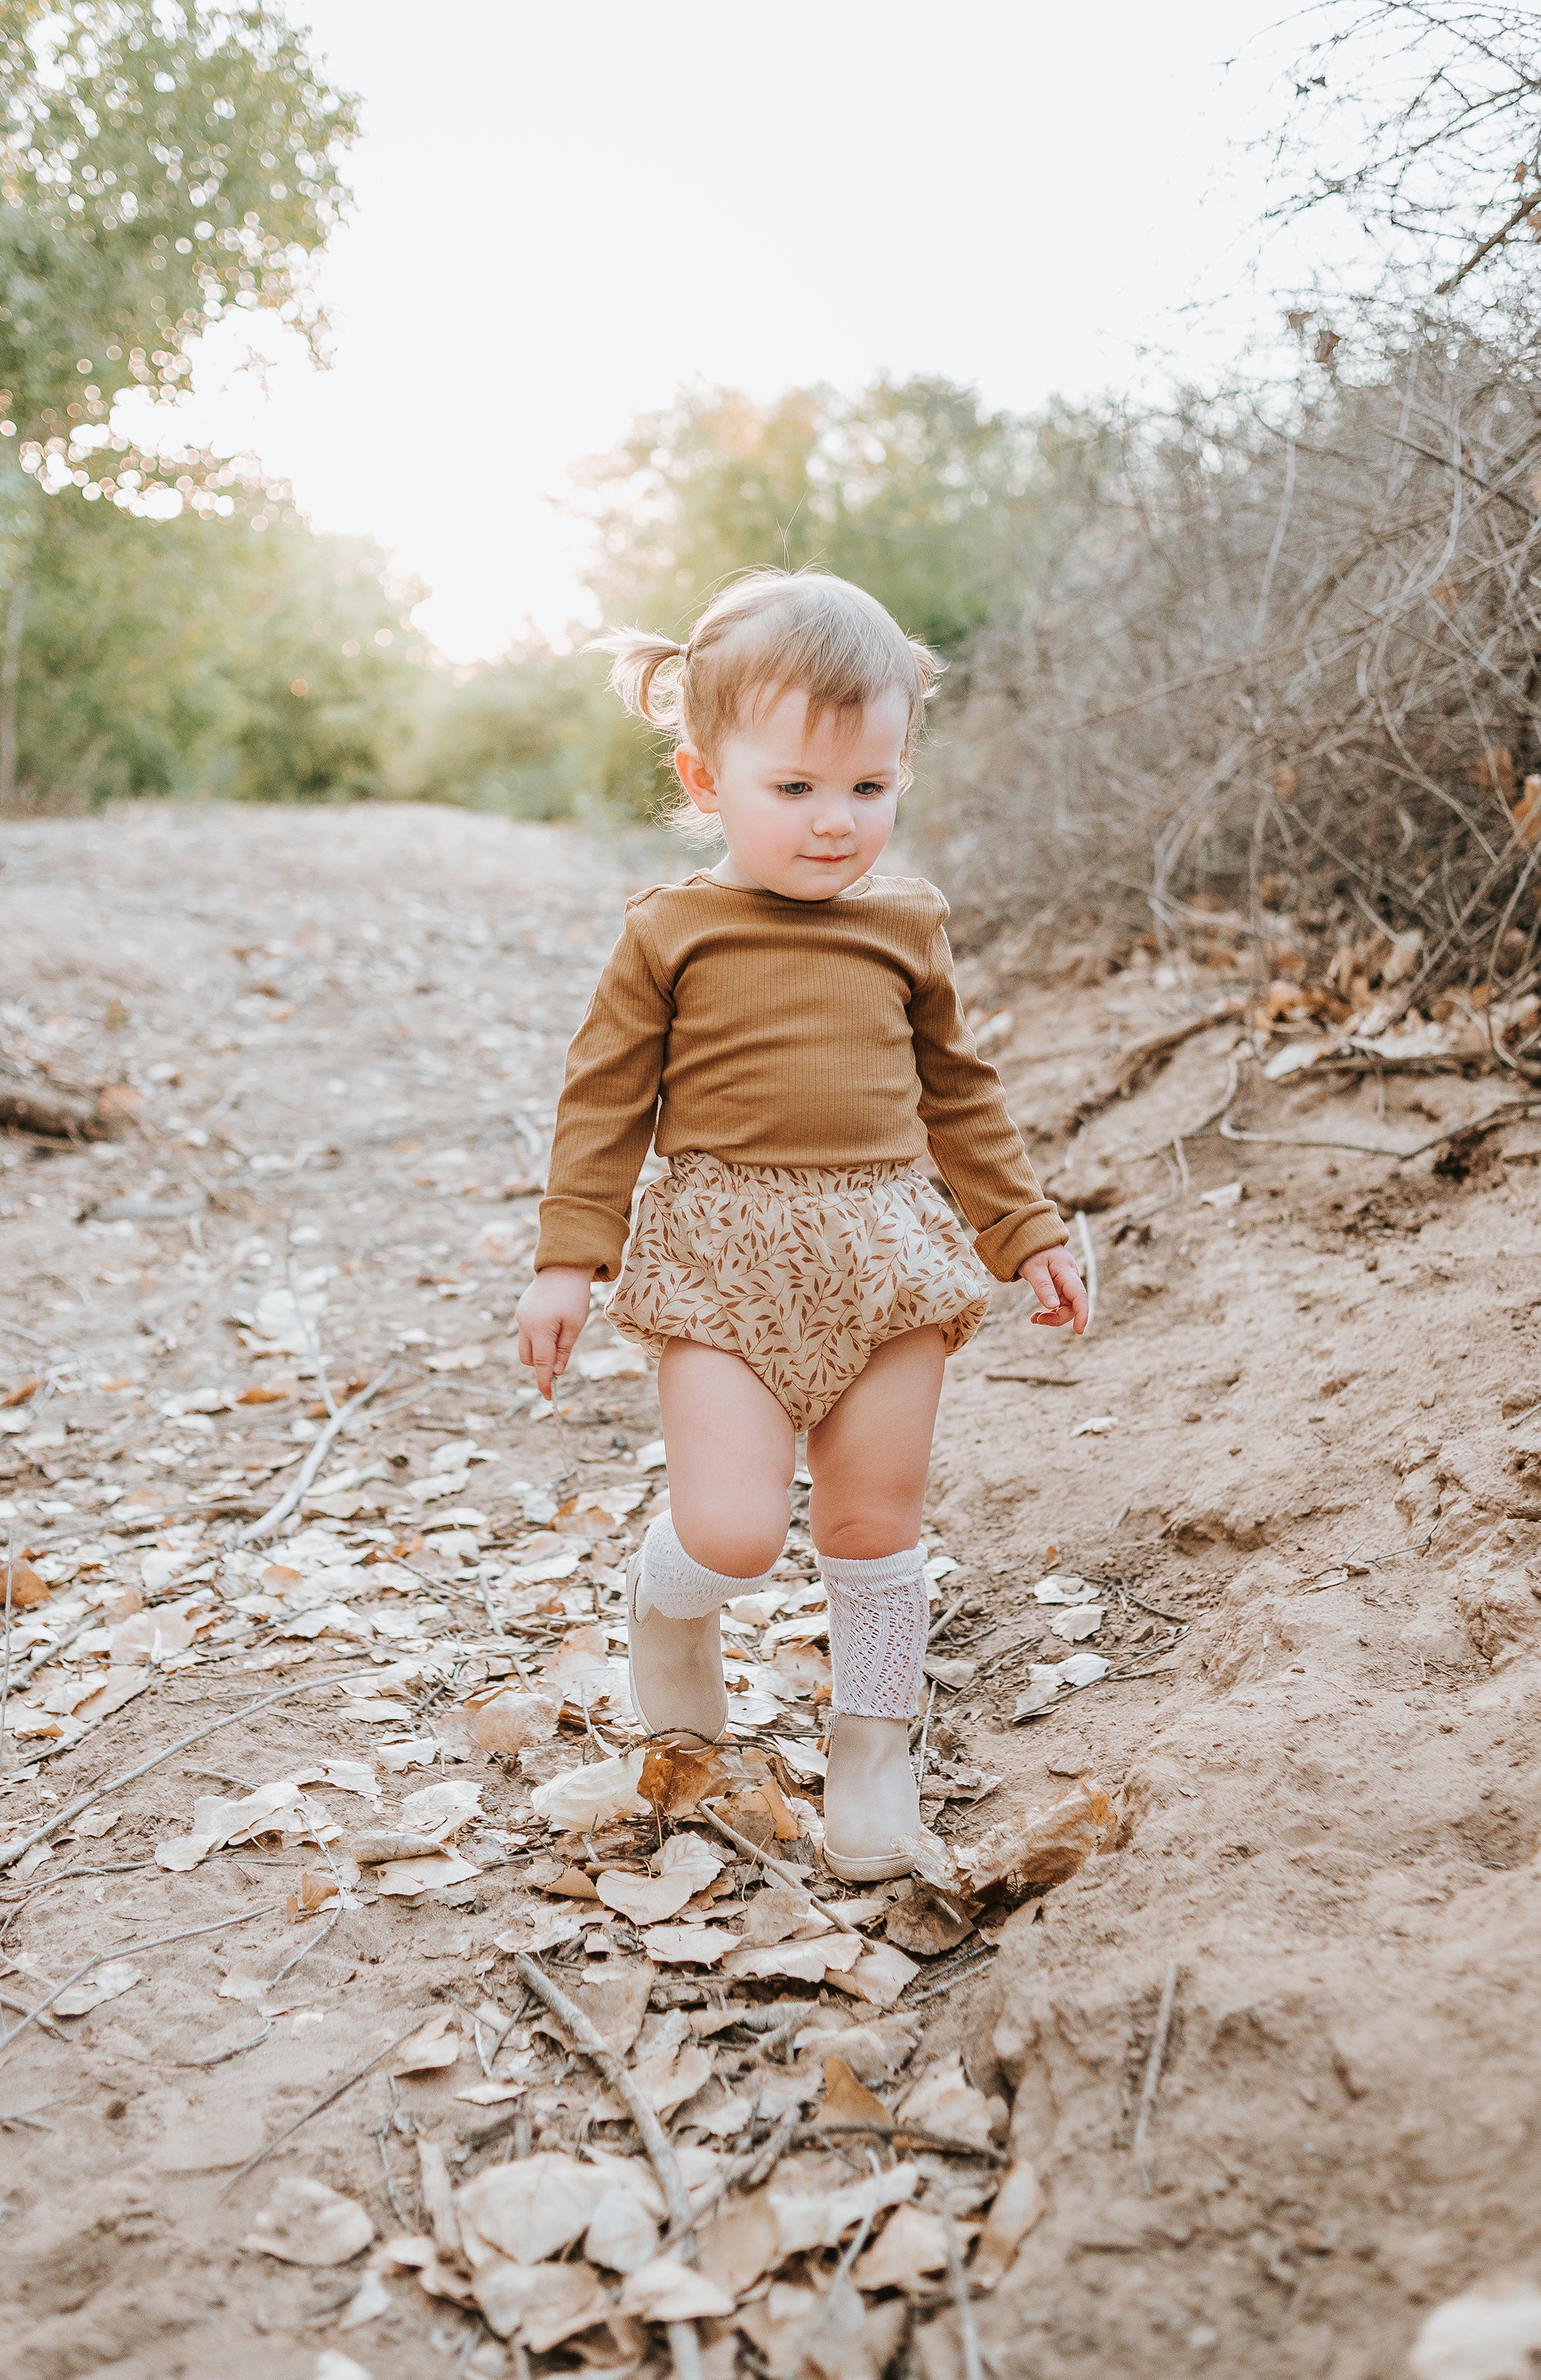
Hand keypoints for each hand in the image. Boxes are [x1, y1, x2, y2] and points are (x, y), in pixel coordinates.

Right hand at [515, 1266, 593, 1397]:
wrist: (563, 1266)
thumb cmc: (574, 1296)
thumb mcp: (575, 1325)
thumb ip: (564, 1349)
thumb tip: (556, 1371)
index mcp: (540, 1329)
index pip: (541, 1363)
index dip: (544, 1381)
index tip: (548, 1396)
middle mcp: (525, 1325)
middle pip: (529, 1359)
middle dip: (542, 1365)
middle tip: (561, 1360)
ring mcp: (521, 1317)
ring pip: (525, 1347)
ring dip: (539, 1351)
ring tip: (559, 1337)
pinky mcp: (521, 1311)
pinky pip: (526, 1333)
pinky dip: (537, 1338)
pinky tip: (552, 1323)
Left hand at [1020, 1246, 1089, 1333]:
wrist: (1033, 1241)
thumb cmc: (1033, 1252)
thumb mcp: (1033, 1268)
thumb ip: (1043, 1286)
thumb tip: (1053, 1305)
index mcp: (1067, 1272)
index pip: (1079, 1296)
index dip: (1082, 1314)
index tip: (1079, 1331)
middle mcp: (1071, 1279)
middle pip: (1072, 1306)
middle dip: (1057, 1318)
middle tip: (1036, 1319)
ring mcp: (1067, 1285)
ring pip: (1066, 1308)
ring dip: (1052, 1317)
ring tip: (1034, 1318)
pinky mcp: (1061, 1289)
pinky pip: (1060, 1305)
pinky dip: (1050, 1312)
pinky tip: (1037, 1316)